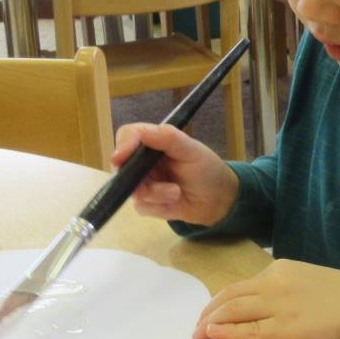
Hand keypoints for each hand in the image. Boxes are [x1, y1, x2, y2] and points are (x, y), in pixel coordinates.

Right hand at [112, 122, 237, 226]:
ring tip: (177, 193)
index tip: (120, 157)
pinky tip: (175, 203)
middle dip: (138, 178)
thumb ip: (167, 138)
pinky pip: (141, 206)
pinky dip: (158, 206)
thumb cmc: (207, 169)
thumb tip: (140, 132)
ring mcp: (144, 182)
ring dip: (156, 193)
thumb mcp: (191, 150)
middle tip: (151, 185)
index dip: (122, 144)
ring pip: (132, 189)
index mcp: (153, 142)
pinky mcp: (148, 203)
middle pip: (121, 165)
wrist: (218, 200)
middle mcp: (144, 161)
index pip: (128, 135)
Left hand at [193, 258, 339, 338]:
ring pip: (232, 311)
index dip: (218, 303)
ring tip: (198, 338)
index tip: (207, 317)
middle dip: (207, 314)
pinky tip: (212, 336)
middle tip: (194, 331)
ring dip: (210, 324)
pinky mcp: (287, 328)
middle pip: (229, 297)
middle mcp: (274, 282)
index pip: (239, 287)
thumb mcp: (307, 283)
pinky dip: (226, 333)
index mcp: (279, 269)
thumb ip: (283, 291)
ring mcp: (279, 305)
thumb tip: (261, 312)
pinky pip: (248, 331)